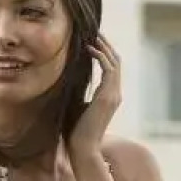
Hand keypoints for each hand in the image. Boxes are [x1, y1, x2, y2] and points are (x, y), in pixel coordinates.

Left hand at [69, 35, 121, 159]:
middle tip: (93, 32)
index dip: (103, 53)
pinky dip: (100, 56)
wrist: (82, 149)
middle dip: (105, 46)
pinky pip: (109, 69)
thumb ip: (77, 94)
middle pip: (116, 62)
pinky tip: (89, 48)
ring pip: (114, 63)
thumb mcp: (75, 107)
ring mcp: (114, 95)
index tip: (91, 41)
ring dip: (104, 47)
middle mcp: (115, 94)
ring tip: (92, 35)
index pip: (111, 69)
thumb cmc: (75, 132)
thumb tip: (65, 83)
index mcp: (109, 97)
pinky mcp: (108, 96)